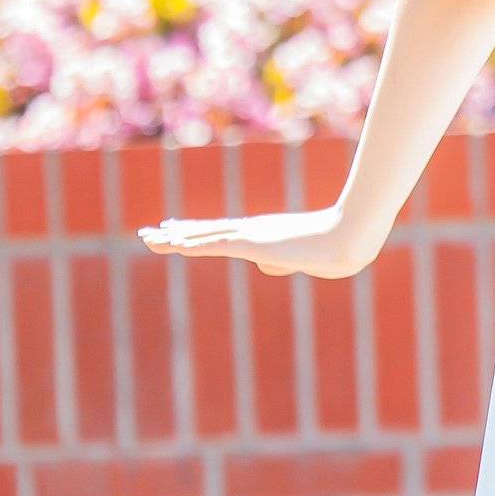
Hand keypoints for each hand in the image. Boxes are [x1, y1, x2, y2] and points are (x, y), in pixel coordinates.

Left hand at [138, 207, 379, 280]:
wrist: (348, 240)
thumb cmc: (332, 250)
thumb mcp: (302, 262)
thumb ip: (281, 262)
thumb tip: (265, 265)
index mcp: (262, 237)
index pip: (220, 234)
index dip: (193, 232)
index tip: (171, 229)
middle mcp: (251, 232)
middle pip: (204, 233)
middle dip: (173, 234)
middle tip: (146, 233)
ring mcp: (252, 237)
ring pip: (204, 237)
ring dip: (174, 239)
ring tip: (148, 238)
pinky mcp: (255, 244)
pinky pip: (217, 244)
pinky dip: (194, 244)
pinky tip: (175, 244)